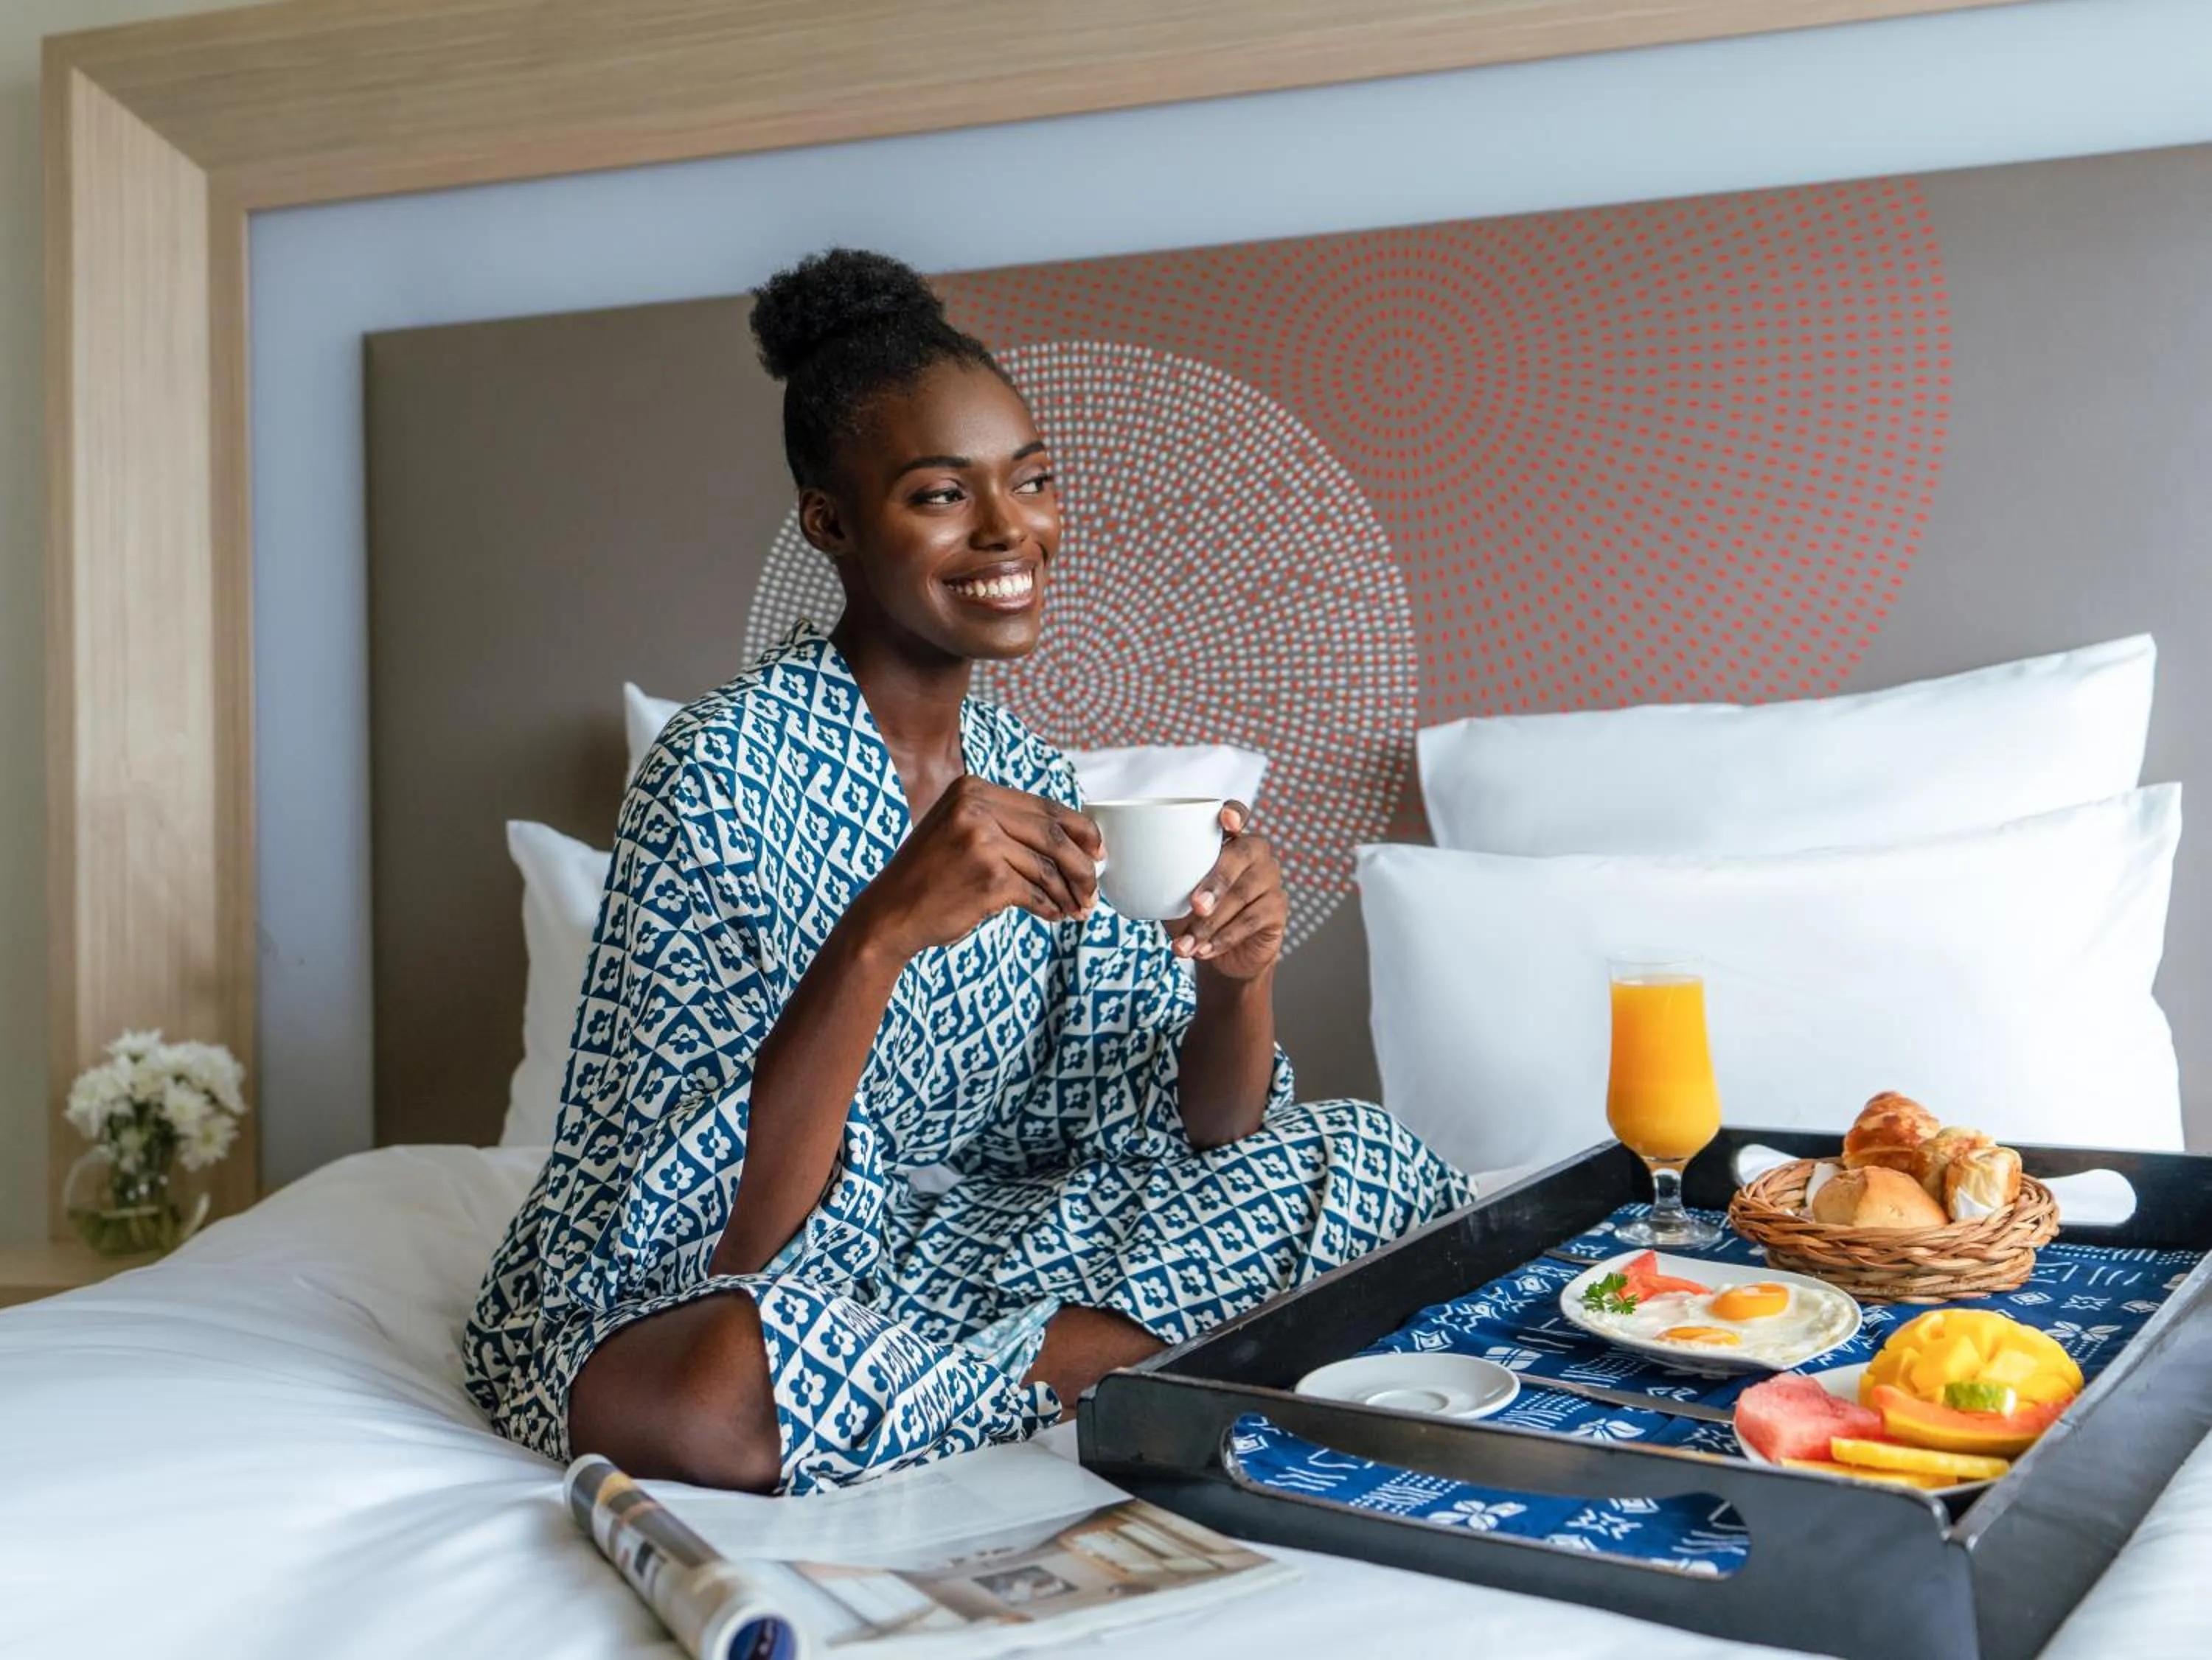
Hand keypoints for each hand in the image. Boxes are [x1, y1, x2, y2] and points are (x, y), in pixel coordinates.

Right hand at [854, 776, 1101, 959]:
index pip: (1044, 806)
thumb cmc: (930, 877)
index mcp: (973, 788)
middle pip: (1053, 835)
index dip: (1080, 830)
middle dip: (1082, 866)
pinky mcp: (988, 877)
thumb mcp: (960, 831)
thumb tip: (1075, 842)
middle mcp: (976, 807)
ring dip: (1068, 893)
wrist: (888, 914)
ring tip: (1076, 909)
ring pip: (1048, 868)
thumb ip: (1005, 825)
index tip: (1098, 851)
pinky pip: (1035, 893)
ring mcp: (981, 841)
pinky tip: (1052, 915)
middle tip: (1094, 889)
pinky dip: (1049, 908)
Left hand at [1163, 803, 1285, 982]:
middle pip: (1241, 855)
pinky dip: (1224, 938)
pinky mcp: (1278, 908)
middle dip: (1216, 881)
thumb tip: (1124, 866)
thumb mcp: (1172, 895)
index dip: (1235, 812)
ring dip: (1211, 923)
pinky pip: (1251, 920)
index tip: (1226, 820)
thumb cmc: (1193, 914)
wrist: (1222, 956)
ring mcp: (1270, 878)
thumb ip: (1159, 878)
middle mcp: (1255, 852)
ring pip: (1243, 894)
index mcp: (1228, 838)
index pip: (1238, 813)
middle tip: (1195, 906)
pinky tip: (1203, 950)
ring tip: (1186, 944)